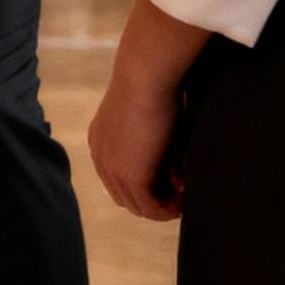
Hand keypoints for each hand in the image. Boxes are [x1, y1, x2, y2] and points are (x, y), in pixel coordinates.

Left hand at [89, 0, 208, 221]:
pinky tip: (183, 202)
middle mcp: (101, 156)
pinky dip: (166, 211)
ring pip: (136, 204)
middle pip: (124, 195)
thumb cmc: (153, 83)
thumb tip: (173, 166)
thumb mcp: (149, 116)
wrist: (145, 74)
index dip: (143, 184)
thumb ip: (155, 142)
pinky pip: (149, 207)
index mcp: (101, 139)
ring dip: (161, 207)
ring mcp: (113, 168)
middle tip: (179, 196)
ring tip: (184, 201)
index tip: (170, 182)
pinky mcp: (131, 175)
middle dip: (152, 199)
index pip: (117, 177)